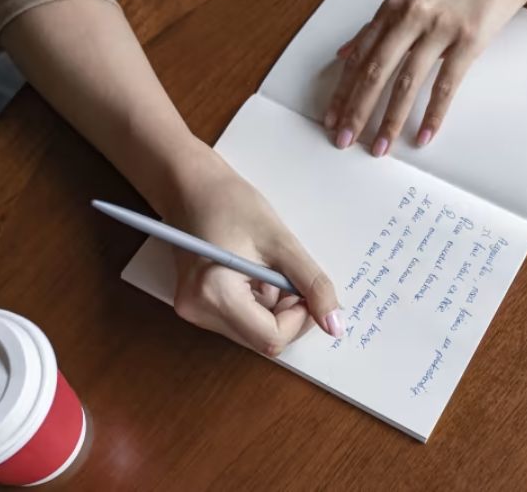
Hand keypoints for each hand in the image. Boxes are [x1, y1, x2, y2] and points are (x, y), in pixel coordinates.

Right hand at [166, 145, 343, 356]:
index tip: (305, 290)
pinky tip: (255, 273)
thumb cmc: (232, 204)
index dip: (299, 319)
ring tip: (268, 269)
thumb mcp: (282, 242)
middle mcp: (198, 312)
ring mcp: (193, 310)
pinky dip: (258, 304)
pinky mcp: (195, 305)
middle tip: (291, 277)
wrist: (192, 186)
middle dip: (287, 314)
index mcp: (214, 294)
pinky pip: (239, 320)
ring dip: (274, 309)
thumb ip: (312, 284)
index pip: (271, 338)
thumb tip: (334, 325)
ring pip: (253, 332)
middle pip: (261, 339)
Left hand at [323, 0, 526, 155]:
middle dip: (356, 111)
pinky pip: (445, 85)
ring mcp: (439, 29)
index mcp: (392, 9)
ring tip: (381, 148)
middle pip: (375, 72)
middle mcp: (410, 17)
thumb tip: (344, 53)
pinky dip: (433, 114)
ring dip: (390, 120)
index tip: (330, 119)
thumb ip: (377, 28)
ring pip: (407, 82)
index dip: (342, 91)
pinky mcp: (468, 41)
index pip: (358, 57)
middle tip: (343, 140)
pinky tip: (423, 136)